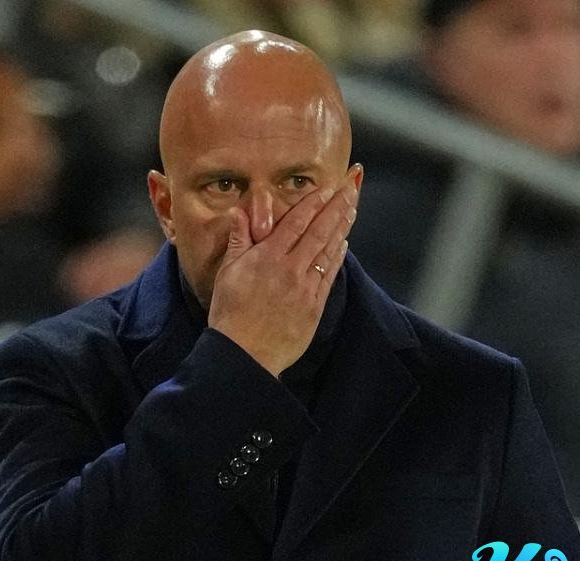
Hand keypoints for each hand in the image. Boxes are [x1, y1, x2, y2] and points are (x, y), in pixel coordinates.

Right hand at [208, 181, 358, 376]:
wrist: (244, 354)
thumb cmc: (230, 314)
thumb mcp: (227, 273)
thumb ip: (239, 240)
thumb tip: (240, 212)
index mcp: (268, 257)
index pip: (296, 222)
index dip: (313, 203)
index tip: (327, 188)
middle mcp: (290, 268)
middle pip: (319, 231)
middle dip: (336, 208)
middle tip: (351, 189)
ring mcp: (305, 287)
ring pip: (328, 251)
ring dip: (342, 228)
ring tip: (352, 210)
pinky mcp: (314, 306)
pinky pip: (329, 275)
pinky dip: (337, 258)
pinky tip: (343, 245)